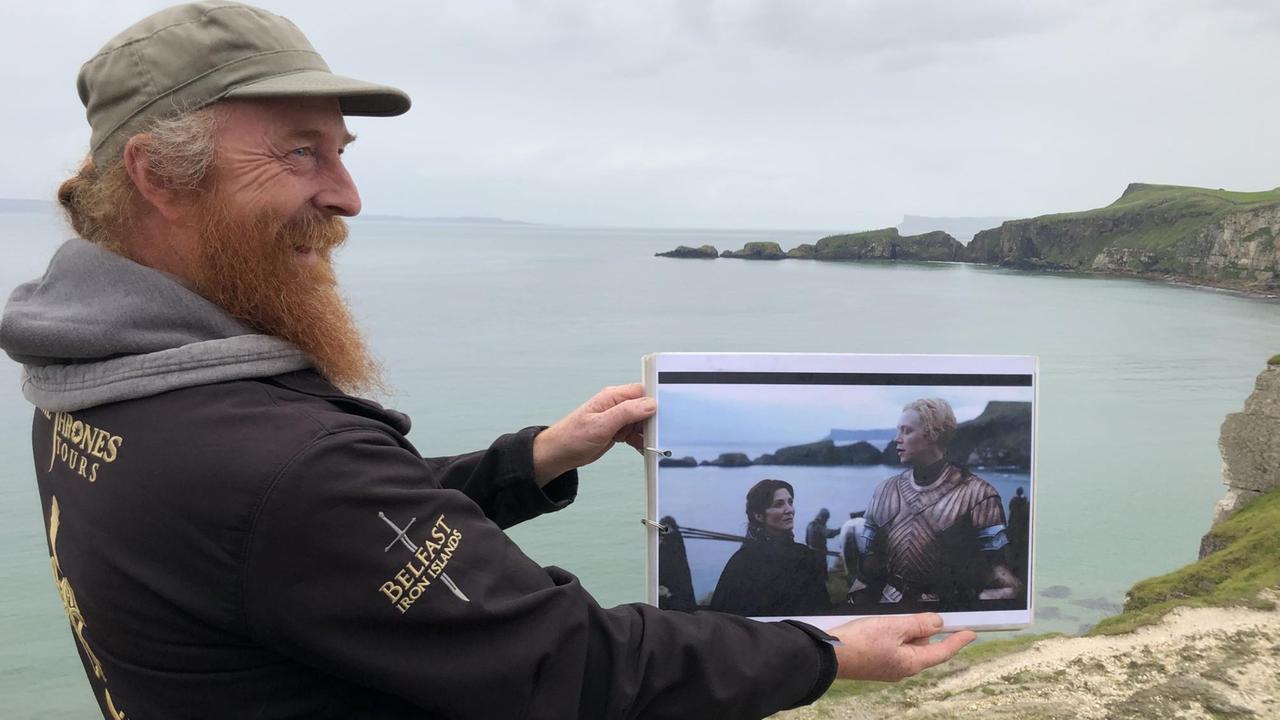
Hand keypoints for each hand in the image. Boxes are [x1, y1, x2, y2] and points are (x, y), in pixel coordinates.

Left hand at [532, 384, 655, 484]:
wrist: (559, 454)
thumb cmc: (572, 437)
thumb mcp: (601, 424)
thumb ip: (626, 412)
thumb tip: (650, 404)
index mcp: (613, 397)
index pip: (643, 391)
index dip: (657, 399)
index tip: (669, 411)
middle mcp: (617, 405)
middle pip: (646, 407)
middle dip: (655, 420)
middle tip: (661, 433)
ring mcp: (618, 419)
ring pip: (643, 422)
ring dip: (648, 433)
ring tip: (653, 443)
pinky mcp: (617, 431)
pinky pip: (636, 433)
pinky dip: (641, 441)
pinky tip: (643, 448)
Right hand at [828, 613, 975, 680]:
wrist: (830, 656)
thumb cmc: (863, 641)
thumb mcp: (894, 627)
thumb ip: (918, 624)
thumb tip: (938, 623)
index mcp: (912, 662)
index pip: (942, 651)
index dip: (958, 641)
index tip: (972, 633)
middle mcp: (903, 669)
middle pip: (924, 648)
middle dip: (925, 632)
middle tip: (921, 616)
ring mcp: (889, 668)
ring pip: (908, 648)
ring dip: (908, 633)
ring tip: (897, 619)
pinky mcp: (876, 664)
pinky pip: (895, 649)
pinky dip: (897, 637)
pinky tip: (885, 627)